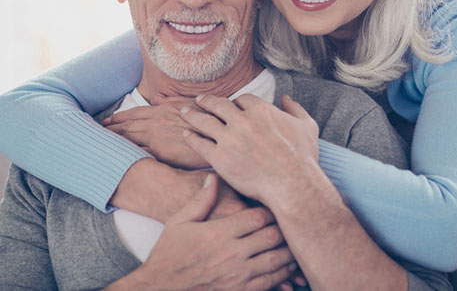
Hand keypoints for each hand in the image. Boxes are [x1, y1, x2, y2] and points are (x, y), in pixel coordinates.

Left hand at [103, 96, 209, 168]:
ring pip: (128, 139)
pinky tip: (115, 159)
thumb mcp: (188, 104)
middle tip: (93, 135)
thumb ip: (170, 102)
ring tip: (97, 146)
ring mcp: (158, 137)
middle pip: (127, 127)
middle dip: (109, 131)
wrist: (220, 132)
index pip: (134, 113)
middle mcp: (156, 122)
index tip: (106, 122)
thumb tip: (155, 99)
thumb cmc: (207, 117)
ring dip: (112, 142)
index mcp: (162, 110)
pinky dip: (124, 155)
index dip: (118, 118)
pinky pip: (138, 153)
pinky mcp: (161, 152)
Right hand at [105, 174, 296, 290]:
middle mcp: (232, 254)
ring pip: (275, 262)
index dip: (270, 210)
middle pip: (271, 237)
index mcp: (220, 233)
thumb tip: (213, 177)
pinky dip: (282, 276)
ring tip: (297, 243)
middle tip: (292, 220)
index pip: (257, 217)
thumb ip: (201, 199)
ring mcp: (237, 276)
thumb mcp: (180, 221)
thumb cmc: (168, 253)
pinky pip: (268, 284)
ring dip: (289, 252)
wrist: (159, 287)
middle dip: (284, 228)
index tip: (276, 205)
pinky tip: (288, 271)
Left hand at [181, 94, 318, 205]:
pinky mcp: (220, 158)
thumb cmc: (302, 158)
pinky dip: (191, 138)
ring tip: (185, 113)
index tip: (230, 105)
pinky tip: (185, 135)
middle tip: (199, 100)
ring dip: (193, 115)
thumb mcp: (306, 126)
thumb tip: (285, 99)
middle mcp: (242, 120)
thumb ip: (295, 109)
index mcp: (261, 110)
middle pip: (218, 105)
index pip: (242, 100)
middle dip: (207, 101)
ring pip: (205, 121)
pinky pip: (199, 144)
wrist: (292, 185)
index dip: (235, 102)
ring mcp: (229, 138)